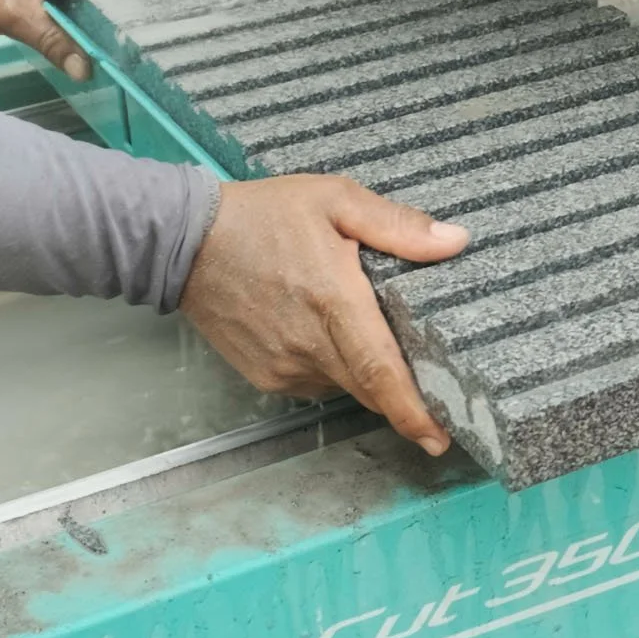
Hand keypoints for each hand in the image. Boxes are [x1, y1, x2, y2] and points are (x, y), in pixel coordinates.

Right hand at [180, 177, 468, 455]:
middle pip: (370, 389)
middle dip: (404, 400)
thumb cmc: (261, 216)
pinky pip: (315, 383)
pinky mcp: (264, 375)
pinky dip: (332, 369)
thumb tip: (454, 242)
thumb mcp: (334, 200)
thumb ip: (396, 225)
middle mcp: (308, 345)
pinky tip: (327, 336)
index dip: (413, 411)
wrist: (184, 241)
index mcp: (333, 301)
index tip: (440, 437)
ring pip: (344, 386)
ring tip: (370, 341)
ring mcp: (283, 366)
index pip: (381, 371)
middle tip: (435, 398)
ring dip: (365, 375)